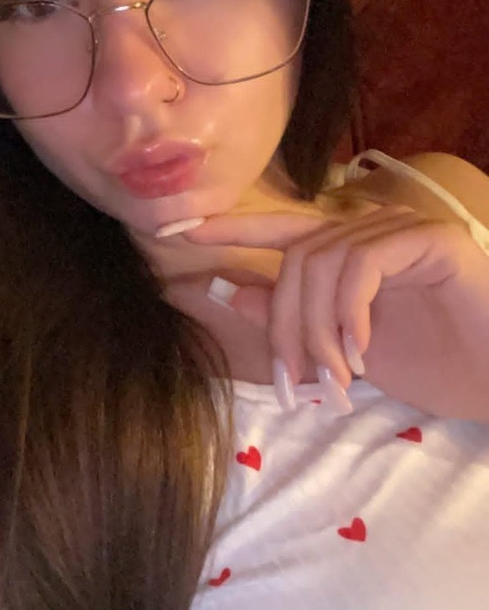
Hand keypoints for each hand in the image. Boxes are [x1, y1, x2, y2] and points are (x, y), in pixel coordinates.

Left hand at [185, 203, 488, 419]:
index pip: (280, 228)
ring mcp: (401, 228)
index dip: (229, 226)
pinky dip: (349, 310)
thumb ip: (291, 315)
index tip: (174, 228)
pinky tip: (361, 351)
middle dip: (283, 325)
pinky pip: (362, 262)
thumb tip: (226, 288)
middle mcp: (371, 228)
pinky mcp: (429, 239)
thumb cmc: (434, 364)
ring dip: (317, 330)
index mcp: (348, 248)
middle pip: (294, 257)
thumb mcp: (345, 348)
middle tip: (295, 384)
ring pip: (322, 262)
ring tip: (335, 380)